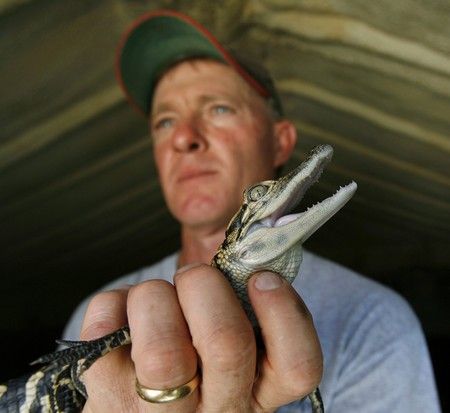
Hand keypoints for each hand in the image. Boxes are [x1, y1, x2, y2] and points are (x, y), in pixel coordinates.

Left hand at [80, 264, 322, 411]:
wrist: (136, 399)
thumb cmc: (192, 350)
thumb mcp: (229, 330)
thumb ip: (238, 291)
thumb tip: (228, 220)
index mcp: (256, 392)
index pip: (297, 366)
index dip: (284, 311)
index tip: (261, 277)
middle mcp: (216, 412)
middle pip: (225, 343)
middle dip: (203, 284)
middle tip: (193, 277)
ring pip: (162, 352)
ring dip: (154, 296)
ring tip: (153, 300)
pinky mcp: (106, 403)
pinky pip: (106, 329)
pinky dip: (114, 303)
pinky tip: (123, 317)